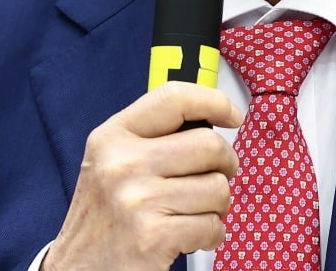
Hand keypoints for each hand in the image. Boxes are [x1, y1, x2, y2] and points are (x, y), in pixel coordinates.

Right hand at [41, 82, 242, 270]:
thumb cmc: (103, 218)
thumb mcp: (110, 163)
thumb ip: (151, 138)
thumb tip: (211, 120)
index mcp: (112, 137)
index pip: (173, 98)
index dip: (213, 102)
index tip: (232, 116)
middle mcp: (121, 163)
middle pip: (208, 144)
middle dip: (225, 164)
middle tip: (217, 177)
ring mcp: (137, 200)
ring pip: (217, 187)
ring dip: (217, 206)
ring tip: (195, 213)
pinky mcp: (153, 237)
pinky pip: (212, 225)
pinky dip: (212, 234)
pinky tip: (191, 237)